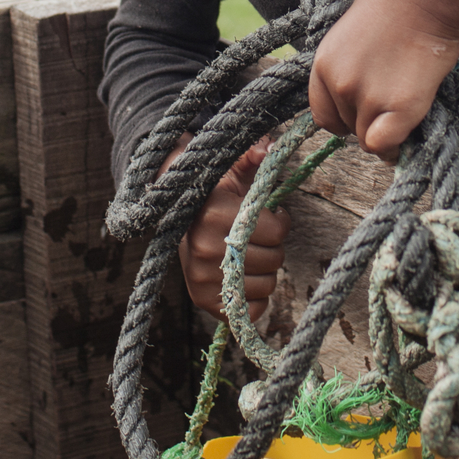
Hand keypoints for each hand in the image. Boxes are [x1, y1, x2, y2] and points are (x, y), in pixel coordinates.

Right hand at [165, 137, 290, 318]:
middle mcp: (205, 248)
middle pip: (274, 259)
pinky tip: (244, 278)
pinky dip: (255, 298)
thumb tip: (268, 147)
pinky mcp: (202, 300)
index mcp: (215, 214)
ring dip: (264, 271)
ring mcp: (202, 277)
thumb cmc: (216, 195)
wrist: (178, 218)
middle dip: (272, 246)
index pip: (276, 230)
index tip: (270, 214)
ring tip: (248, 255)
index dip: (279, 221)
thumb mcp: (233, 172)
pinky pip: (252, 311)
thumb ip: (251, 158)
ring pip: (266, 285)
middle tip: (257, 236)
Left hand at [309, 0, 458, 157]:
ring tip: (405, 105)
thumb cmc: (395, 4)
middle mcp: (339, 85)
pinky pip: (386, 145)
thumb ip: (346, 67)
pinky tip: (407, 131)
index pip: (323, 115)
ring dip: (386, 129)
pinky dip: (395, 146)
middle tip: (392, 98)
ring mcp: (368, 98)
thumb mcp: (350, 34)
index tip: (363, 112)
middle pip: (348, 128)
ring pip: (369, 138)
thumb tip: (357, 96)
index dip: (345, 117)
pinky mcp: (399, 108)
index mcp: (323, 65)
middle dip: (369, 119)